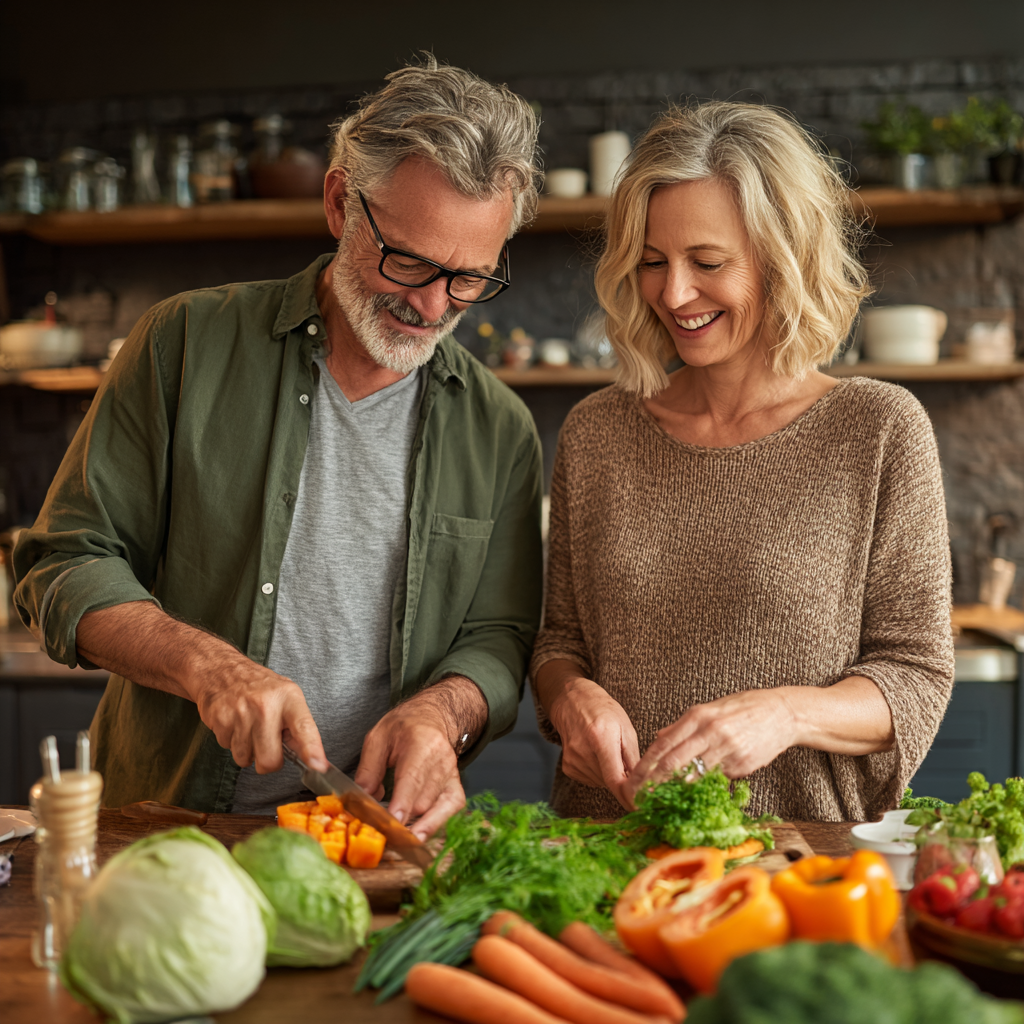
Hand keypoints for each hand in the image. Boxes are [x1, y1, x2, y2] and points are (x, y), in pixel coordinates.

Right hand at [190, 651, 327, 774]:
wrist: (221, 670)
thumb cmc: (259, 686)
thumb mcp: (286, 696)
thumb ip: (299, 726)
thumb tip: (313, 759)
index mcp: (288, 698)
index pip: (304, 727)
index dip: (312, 749)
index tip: (318, 766)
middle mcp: (266, 705)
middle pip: (270, 759)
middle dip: (268, 761)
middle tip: (267, 743)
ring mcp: (241, 712)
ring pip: (245, 758)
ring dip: (247, 751)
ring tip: (248, 728)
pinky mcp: (220, 719)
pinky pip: (227, 749)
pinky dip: (231, 741)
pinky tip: (234, 724)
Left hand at [353, 676, 487, 839]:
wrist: (432, 717)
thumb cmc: (404, 726)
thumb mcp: (377, 738)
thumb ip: (368, 769)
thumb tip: (362, 799)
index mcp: (420, 744)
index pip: (412, 779)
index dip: (403, 804)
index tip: (392, 824)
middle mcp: (441, 761)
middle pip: (422, 800)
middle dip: (402, 822)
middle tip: (380, 836)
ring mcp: (452, 775)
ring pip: (435, 810)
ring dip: (415, 826)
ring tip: (397, 841)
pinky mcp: (456, 785)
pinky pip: (450, 810)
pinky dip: (435, 824)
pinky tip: (419, 834)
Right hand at [546, 674, 639, 809]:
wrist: (573, 702)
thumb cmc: (604, 711)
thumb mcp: (627, 728)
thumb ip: (634, 759)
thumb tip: (643, 784)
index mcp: (601, 738)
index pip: (615, 779)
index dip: (629, 796)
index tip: (640, 805)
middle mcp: (583, 751)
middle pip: (610, 783)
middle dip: (623, 779)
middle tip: (625, 760)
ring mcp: (572, 760)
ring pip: (601, 783)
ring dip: (611, 775)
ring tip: (608, 751)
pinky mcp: (568, 767)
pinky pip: (591, 780)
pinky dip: (599, 773)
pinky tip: (597, 755)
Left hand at [622, 688, 797, 807]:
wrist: (782, 713)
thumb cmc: (743, 710)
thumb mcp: (710, 709)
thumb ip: (683, 726)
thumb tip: (658, 738)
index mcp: (697, 716)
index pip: (663, 744)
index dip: (645, 765)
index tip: (632, 781)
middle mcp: (709, 731)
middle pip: (673, 761)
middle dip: (652, 782)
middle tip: (638, 798)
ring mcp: (726, 748)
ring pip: (693, 774)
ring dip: (674, 790)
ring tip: (659, 803)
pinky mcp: (742, 763)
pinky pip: (717, 779)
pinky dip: (702, 788)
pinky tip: (691, 797)